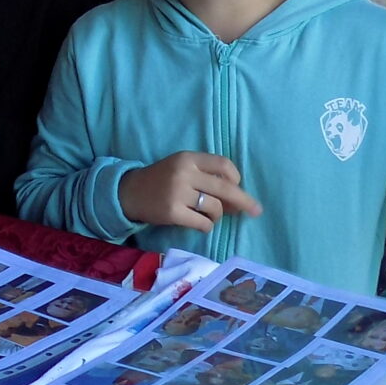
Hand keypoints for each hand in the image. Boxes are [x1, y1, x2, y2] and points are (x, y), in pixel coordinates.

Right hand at [117, 151, 261, 232]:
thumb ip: (206, 176)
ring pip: (215, 208)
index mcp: (189, 158)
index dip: (235, 178)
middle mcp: (184, 173)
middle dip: (244, 201)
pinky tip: (199, 223)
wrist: (129, 192)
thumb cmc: (162, 180)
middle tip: (256, 211)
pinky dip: (206, 226)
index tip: (237, 186)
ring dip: (217, 215)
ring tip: (207, 216)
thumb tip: (238, 200)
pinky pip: (203, 223)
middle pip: (225, 188)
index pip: (223, 164)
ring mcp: (178, 193)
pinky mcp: (173, 212)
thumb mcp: (182, 168)